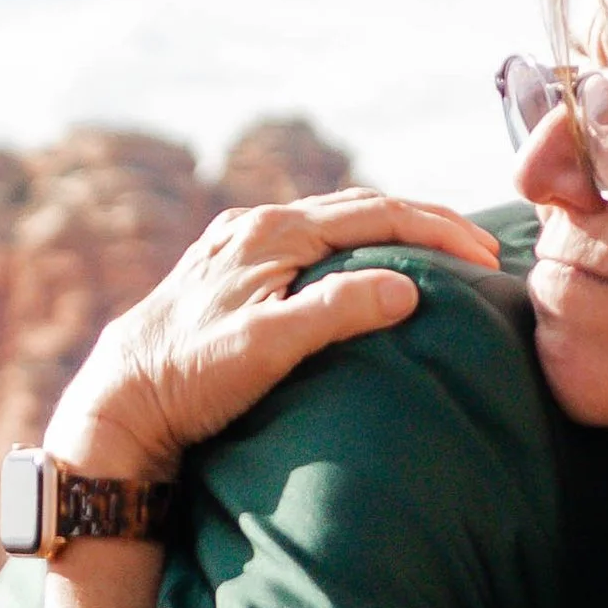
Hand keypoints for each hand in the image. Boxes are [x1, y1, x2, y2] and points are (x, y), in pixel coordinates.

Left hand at [45, 192, 501, 479]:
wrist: (122, 399)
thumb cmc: (191, 378)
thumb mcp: (267, 347)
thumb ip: (335, 310)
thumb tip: (407, 286)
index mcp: (273, 232)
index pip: (376, 213)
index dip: (438, 230)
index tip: (485, 255)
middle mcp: (257, 224)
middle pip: (361, 207)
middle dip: (426, 223)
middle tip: (480, 249)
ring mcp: (241, 243)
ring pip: (335, 221)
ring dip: (392, 231)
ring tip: (439, 253)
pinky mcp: (232, 268)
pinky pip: (312, 240)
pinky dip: (356, 245)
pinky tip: (368, 265)